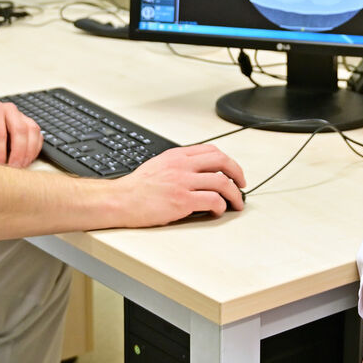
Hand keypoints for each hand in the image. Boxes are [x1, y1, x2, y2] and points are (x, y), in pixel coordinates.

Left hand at [0, 100, 42, 167]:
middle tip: (13, 167)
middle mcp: (9, 109)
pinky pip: (38, 136)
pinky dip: (34, 150)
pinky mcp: (30, 125)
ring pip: (32, 131)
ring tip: (20, 165)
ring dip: (29, 151)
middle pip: (20, 129)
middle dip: (18, 152)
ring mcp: (22, 116)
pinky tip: (26, 160)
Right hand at [114, 144, 246, 224]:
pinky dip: (221, 206)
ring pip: (222, 182)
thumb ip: (178, 164)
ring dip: (234, 194)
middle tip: (242, 185)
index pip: (211, 151)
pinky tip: (218, 211)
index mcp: (177, 155)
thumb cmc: (136, 188)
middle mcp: (182, 165)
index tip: (232, 171)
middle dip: (237, 173)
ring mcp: (183, 182)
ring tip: (236, 203)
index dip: (227, 161)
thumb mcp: (158, 165)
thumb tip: (197, 170)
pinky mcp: (182, 201)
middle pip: (222, 162)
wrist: (120, 200)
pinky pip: (213, 200)